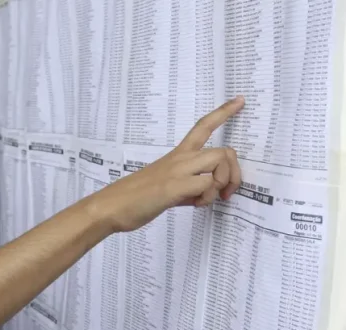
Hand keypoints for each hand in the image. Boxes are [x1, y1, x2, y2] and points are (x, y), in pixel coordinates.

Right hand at [96, 96, 244, 232]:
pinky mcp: (174, 186)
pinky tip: (192, 205)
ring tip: (205, 199)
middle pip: (223, 150)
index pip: (202, 126)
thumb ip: (187, 187)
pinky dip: (207, 198)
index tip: (240, 100)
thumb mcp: (166, 188)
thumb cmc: (134, 198)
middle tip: (227, 192)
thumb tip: (204, 194)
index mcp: (177, 156)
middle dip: (234, 173)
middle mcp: (179, 159)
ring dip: (220, 184)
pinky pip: (207, 184)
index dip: (223, 112)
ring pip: (219, 162)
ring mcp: (177, 171)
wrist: (111, 206)